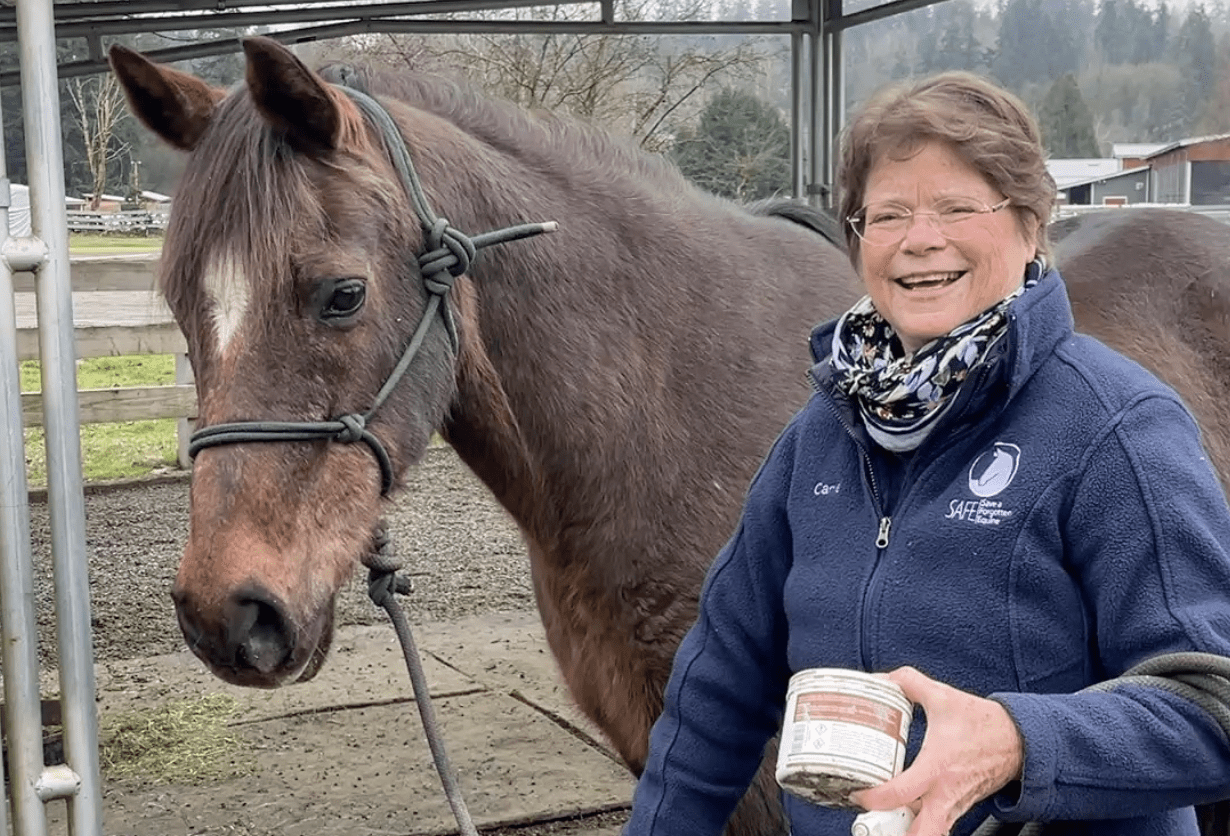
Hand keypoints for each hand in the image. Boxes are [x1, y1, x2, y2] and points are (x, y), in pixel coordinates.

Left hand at [849, 666, 1023, 835]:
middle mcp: (945, 793)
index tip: (858, 794)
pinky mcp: (960, 807)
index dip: (874, 798)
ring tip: (884, 823)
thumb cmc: (983, 723)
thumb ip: (909, 683)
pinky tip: (904, 814)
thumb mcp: (942, 696)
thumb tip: (884, 679)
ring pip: (931, 834)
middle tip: (872, 825)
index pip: (901, 793)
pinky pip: (938, 825)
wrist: (1018, 740)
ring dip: (908, 831)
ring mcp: (954, 805)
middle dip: (896, 834)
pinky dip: (920, 825)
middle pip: (922, 834)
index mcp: (936, 767)